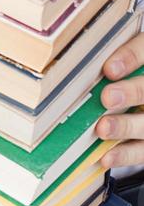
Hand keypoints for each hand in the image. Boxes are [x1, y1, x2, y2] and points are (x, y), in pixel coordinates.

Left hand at [97, 31, 143, 169]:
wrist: (133, 100)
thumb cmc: (114, 74)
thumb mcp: (114, 57)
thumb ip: (101, 54)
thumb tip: (68, 56)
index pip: (143, 49)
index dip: (130, 57)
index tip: (109, 69)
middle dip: (131, 93)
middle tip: (107, 98)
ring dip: (125, 126)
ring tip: (102, 128)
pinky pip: (142, 150)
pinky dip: (124, 155)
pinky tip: (105, 156)